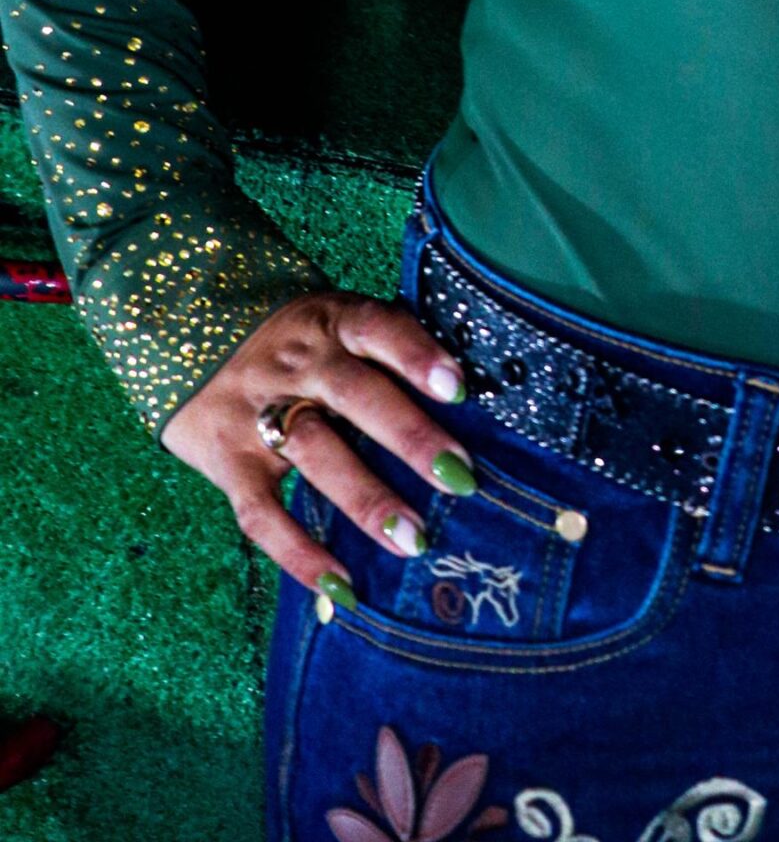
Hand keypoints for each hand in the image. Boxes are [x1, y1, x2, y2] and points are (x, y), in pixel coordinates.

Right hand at [159, 289, 472, 596]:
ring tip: (413, 540)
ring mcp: (258, 414)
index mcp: (332, 322)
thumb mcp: (333, 320)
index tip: (459, 388)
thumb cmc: (293, 337)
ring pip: (315, 453)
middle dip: (409, 437)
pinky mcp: (230, 464)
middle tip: (460, 478)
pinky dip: (300, 553)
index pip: (377, 329)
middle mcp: (298, 364)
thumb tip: (464, 393)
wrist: (186, 333)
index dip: (417, 356)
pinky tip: (342, 585)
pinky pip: (263, 514)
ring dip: (366, 498)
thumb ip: (384, 347)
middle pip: (355, 396)